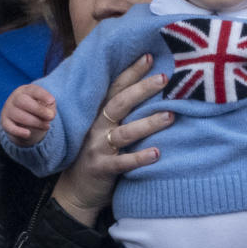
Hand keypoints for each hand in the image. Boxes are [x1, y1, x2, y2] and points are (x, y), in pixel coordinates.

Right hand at [0, 84, 54, 145]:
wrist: (23, 121)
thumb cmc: (38, 109)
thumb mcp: (46, 105)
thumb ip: (50, 108)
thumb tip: (50, 114)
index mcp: (26, 90)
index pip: (33, 90)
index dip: (43, 95)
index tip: (52, 101)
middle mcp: (15, 98)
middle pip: (22, 101)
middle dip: (38, 110)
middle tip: (51, 117)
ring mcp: (8, 110)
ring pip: (18, 115)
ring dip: (35, 122)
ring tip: (47, 126)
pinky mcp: (5, 122)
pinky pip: (9, 127)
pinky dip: (19, 131)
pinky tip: (28, 134)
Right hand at [50, 54, 171, 226]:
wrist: (76, 191)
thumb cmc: (98, 152)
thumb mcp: (105, 128)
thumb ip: (121, 110)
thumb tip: (151, 85)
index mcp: (99, 113)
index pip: (115, 87)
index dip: (131, 72)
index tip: (150, 56)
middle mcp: (96, 127)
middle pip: (119, 104)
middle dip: (142, 89)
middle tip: (164, 78)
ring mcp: (97, 148)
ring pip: (124, 132)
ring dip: (148, 123)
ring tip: (170, 115)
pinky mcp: (102, 168)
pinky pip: (122, 163)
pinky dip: (139, 158)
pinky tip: (157, 154)